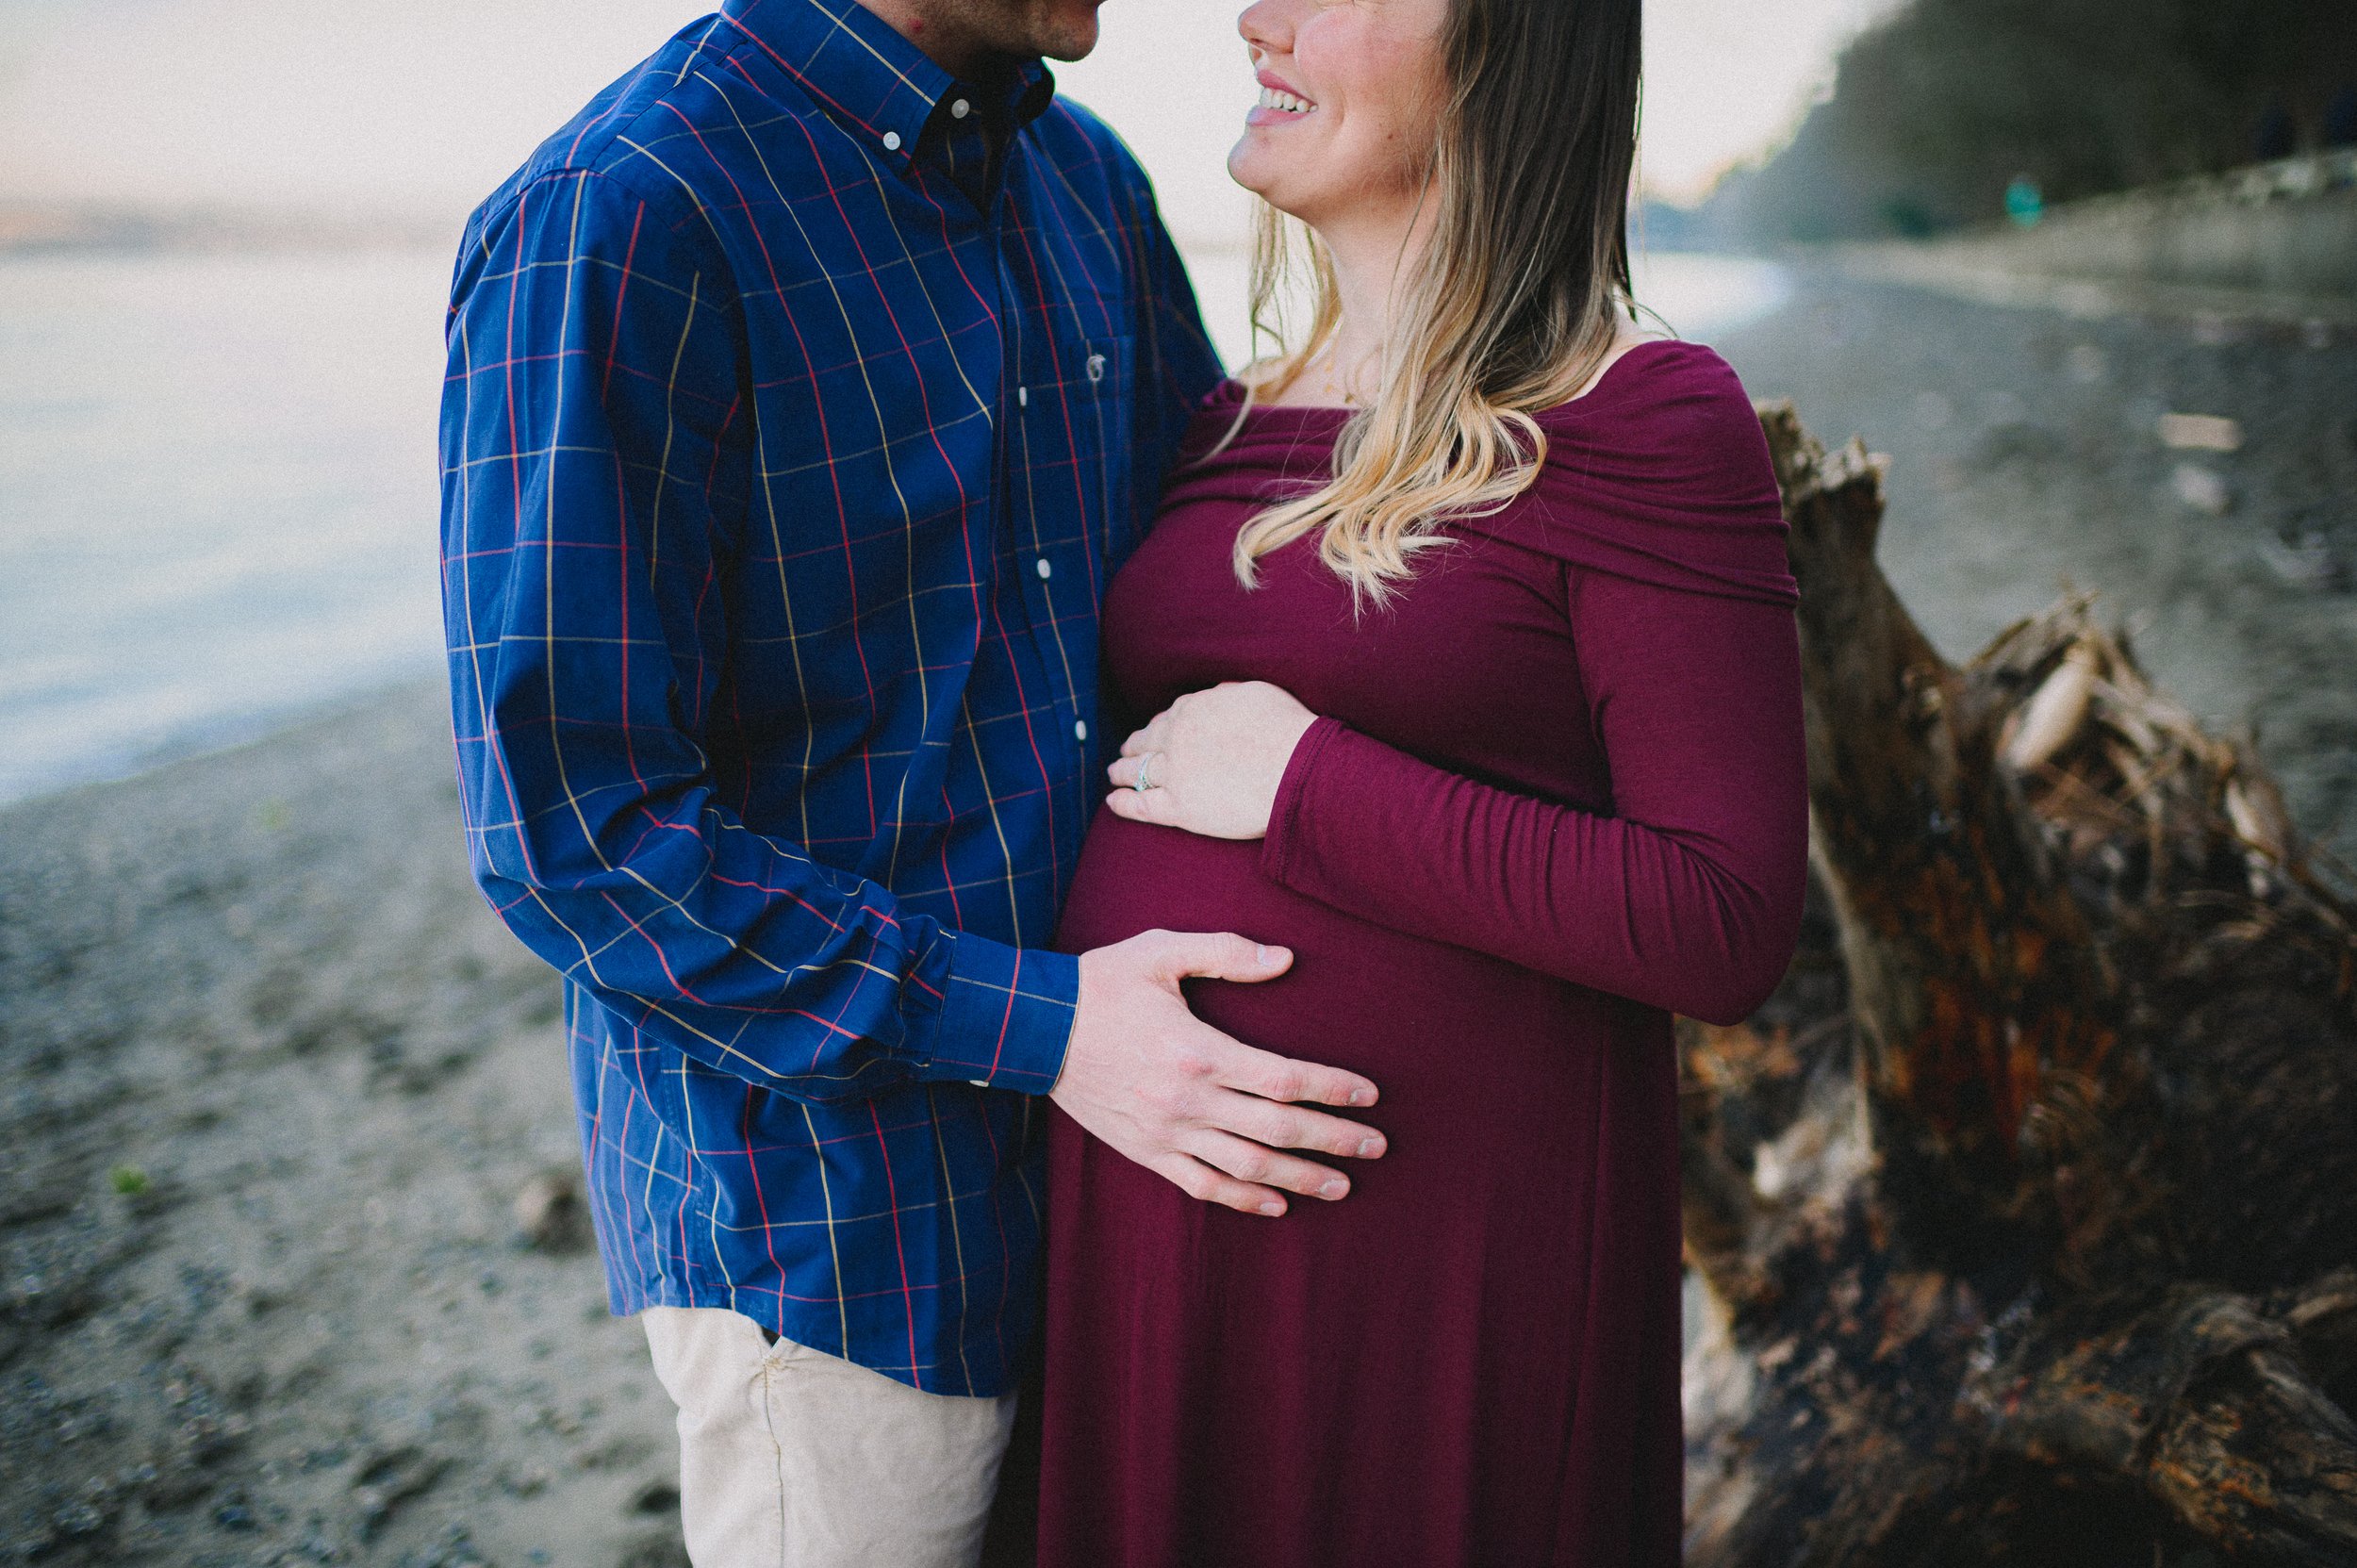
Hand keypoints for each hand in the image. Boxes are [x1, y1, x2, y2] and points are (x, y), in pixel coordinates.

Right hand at [1049, 929, 1384, 1215]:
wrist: (1033, 1030)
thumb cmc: (1102, 984)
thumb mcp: (1162, 951)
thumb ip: (1226, 953)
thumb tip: (1286, 959)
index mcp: (1199, 1051)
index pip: (1285, 1079)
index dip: (1333, 1088)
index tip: (1370, 1094)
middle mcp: (1189, 1100)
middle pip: (1278, 1130)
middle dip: (1334, 1139)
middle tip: (1377, 1147)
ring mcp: (1167, 1133)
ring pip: (1247, 1167)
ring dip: (1300, 1178)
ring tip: (1342, 1184)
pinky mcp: (1146, 1151)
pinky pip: (1203, 1185)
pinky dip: (1243, 1199)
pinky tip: (1276, 1204)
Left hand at [1104, 681, 1317, 839]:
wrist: (1297, 769)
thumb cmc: (1287, 731)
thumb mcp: (1256, 693)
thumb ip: (1228, 694)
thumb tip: (1215, 695)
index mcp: (1192, 709)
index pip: (1167, 718)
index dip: (1157, 727)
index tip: (1153, 734)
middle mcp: (1176, 738)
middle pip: (1145, 742)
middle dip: (1133, 747)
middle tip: (1125, 753)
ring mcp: (1174, 773)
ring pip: (1137, 771)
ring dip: (1121, 771)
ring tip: (1114, 774)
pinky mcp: (1179, 807)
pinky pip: (1140, 806)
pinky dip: (1122, 803)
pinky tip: (1113, 802)